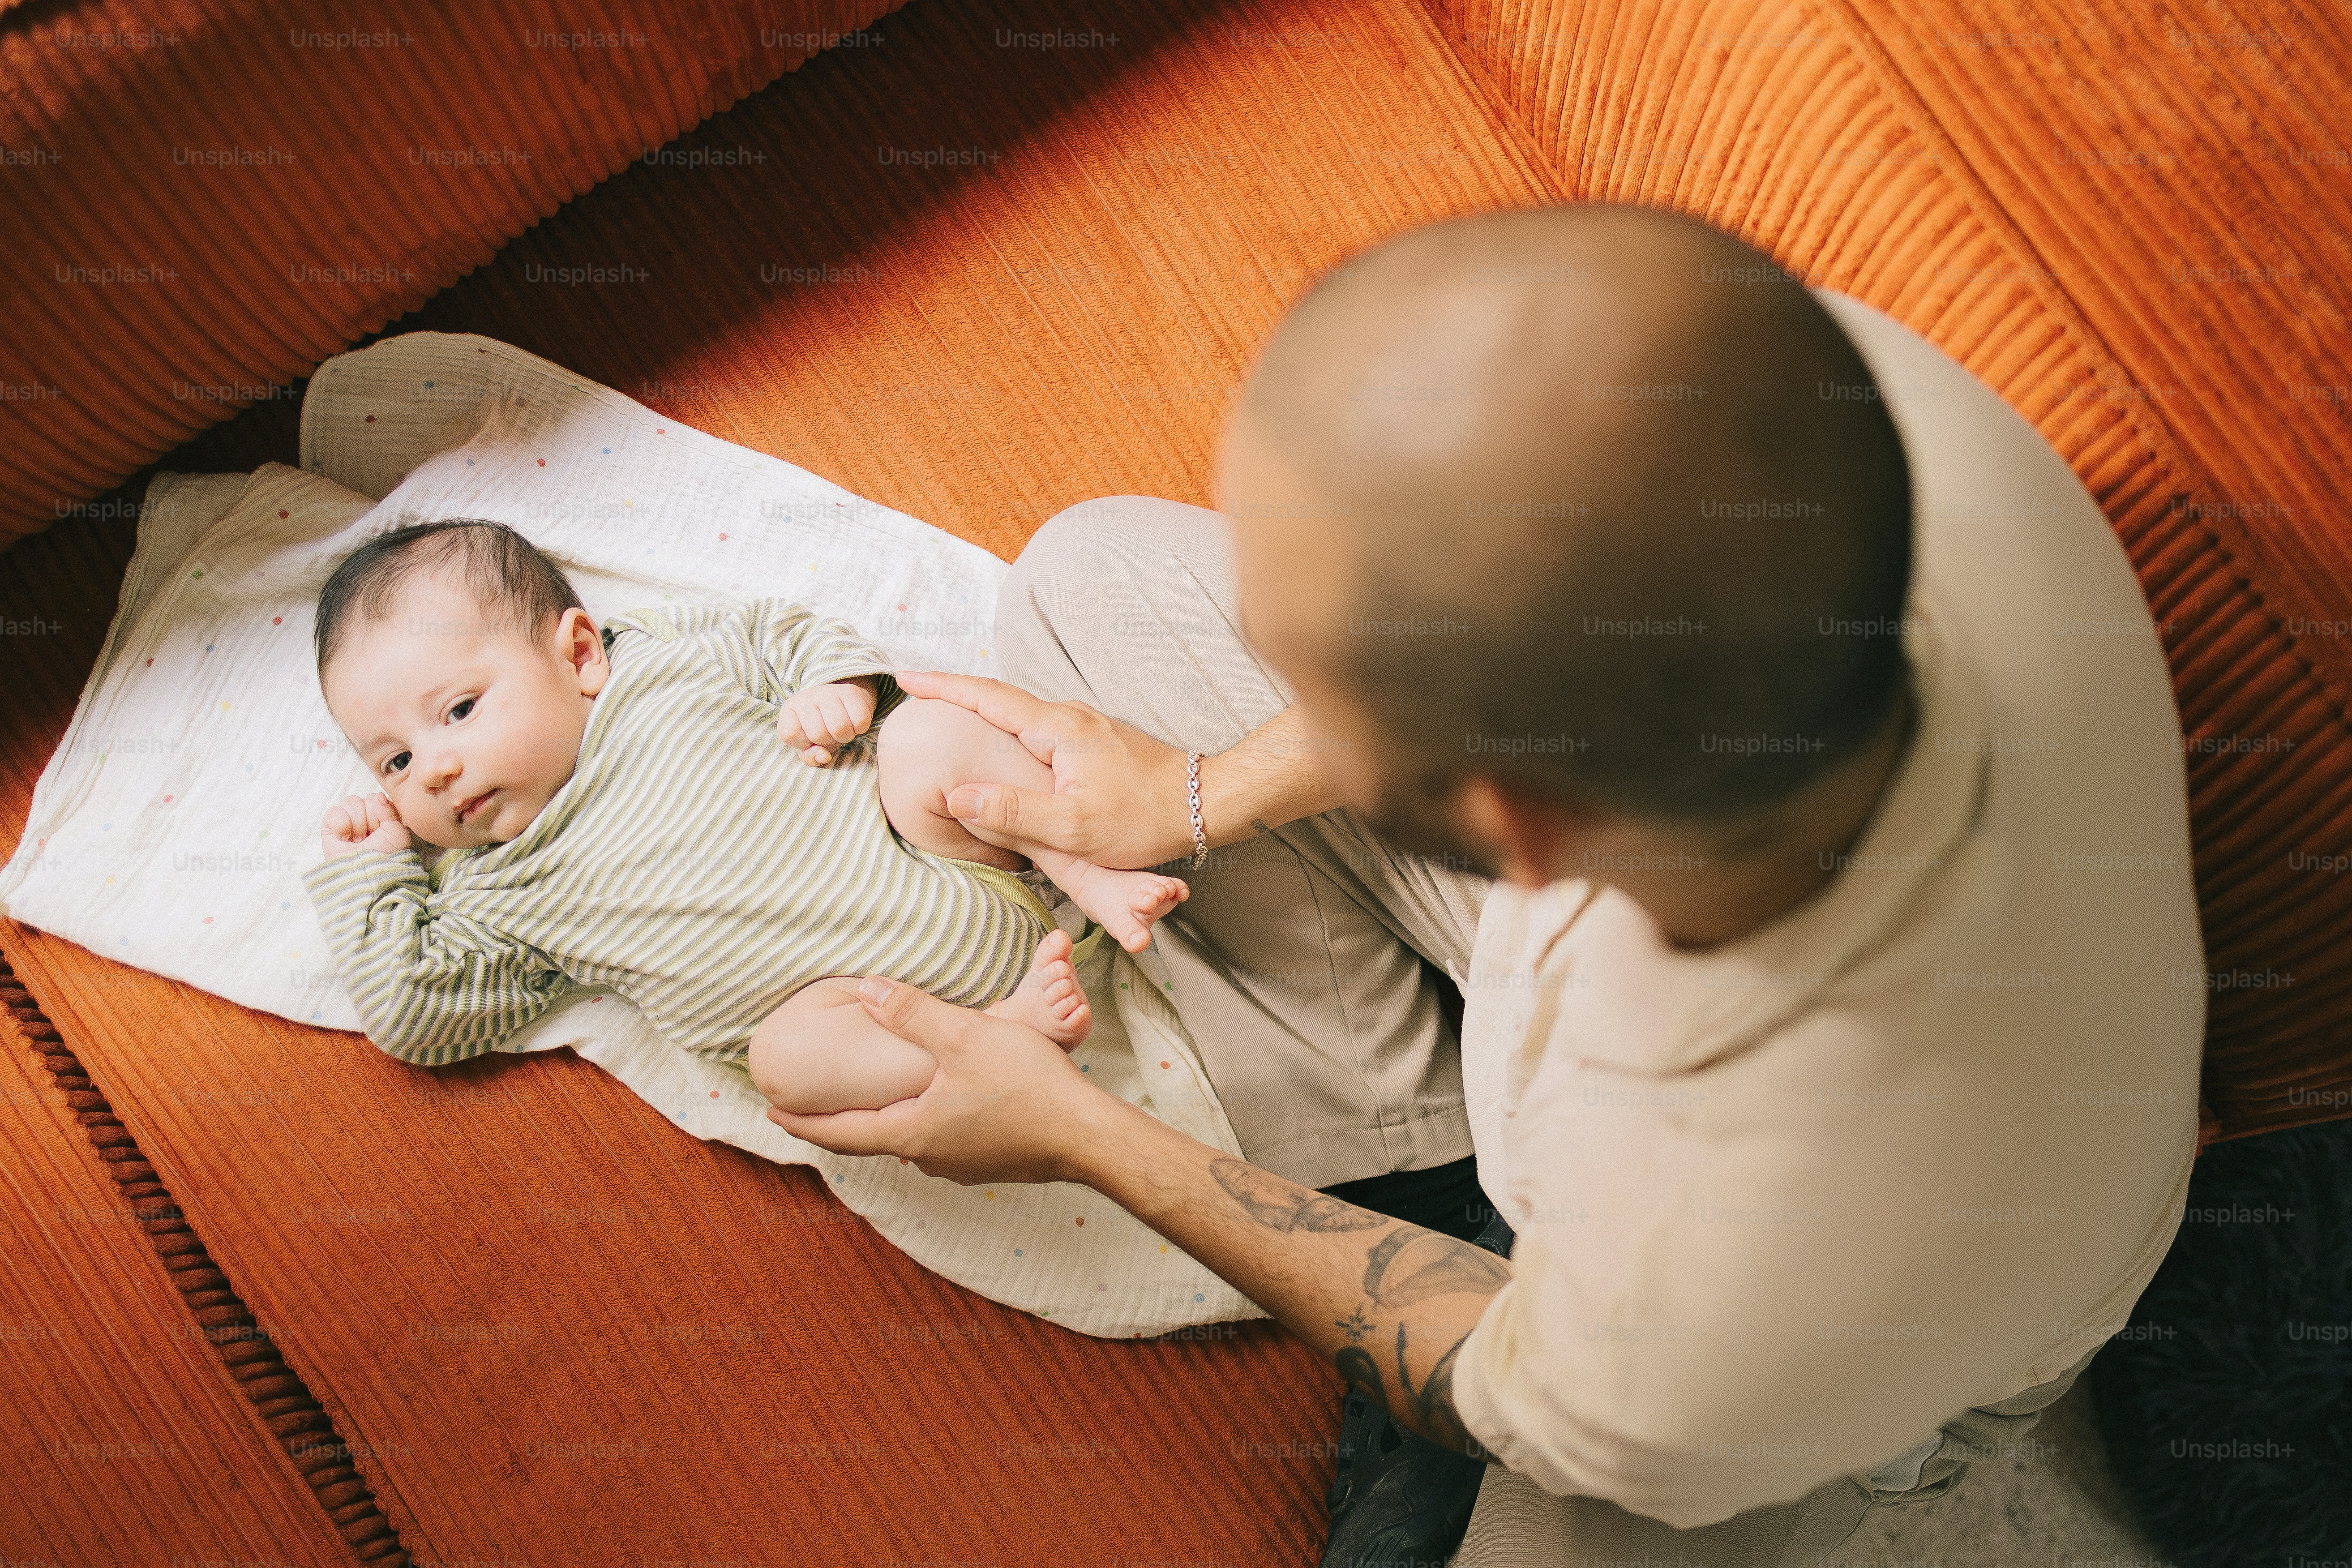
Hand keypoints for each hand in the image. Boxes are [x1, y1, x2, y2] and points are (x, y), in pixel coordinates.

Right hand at [321, 792, 411, 859]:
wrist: (366, 875)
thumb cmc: (385, 857)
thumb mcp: (398, 833)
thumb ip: (391, 810)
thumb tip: (379, 796)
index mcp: (382, 817)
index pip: (380, 798)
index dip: (383, 812)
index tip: (383, 829)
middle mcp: (365, 818)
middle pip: (366, 799)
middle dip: (371, 819)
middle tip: (370, 837)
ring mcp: (347, 822)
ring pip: (351, 802)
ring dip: (358, 823)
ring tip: (359, 840)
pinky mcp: (329, 828)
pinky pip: (334, 811)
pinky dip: (342, 824)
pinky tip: (345, 838)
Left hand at [765, 974, 1118, 1185]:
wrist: (1089, 1134)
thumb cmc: (1028, 1086)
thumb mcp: (963, 1038)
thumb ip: (912, 1014)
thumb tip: (866, 991)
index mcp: (912, 1132)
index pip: (840, 1132)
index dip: (803, 1121)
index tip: (772, 1113)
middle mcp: (930, 1158)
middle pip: (872, 1137)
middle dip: (842, 1120)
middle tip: (814, 1105)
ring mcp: (962, 1164)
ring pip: (912, 1138)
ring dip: (889, 1117)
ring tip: (878, 1094)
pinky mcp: (990, 1161)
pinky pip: (944, 1139)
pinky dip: (926, 1119)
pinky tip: (938, 1099)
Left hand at [778, 677, 877, 765]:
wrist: (842, 704)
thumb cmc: (822, 727)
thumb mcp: (809, 745)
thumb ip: (810, 757)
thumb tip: (824, 756)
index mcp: (790, 709)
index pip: (789, 735)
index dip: (803, 745)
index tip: (810, 740)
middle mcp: (806, 697)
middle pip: (818, 734)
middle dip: (828, 742)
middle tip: (830, 735)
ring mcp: (828, 692)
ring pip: (839, 727)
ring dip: (845, 737)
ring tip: (842, 730)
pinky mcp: (850, 691)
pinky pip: (859, 720)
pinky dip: (860, 729)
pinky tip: (854, 723)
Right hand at [891, 670, 1193, 866]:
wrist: (1204, 804)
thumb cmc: (1143, 819)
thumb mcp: (1073, 828)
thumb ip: (1014, 812)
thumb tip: (958, 795)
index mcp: (1058, 729)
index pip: (988, 697)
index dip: (944, 688)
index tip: (906, 679)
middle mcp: (1069, 717)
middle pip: (1001, 700)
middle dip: (956, 696)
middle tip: (917, 696)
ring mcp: (1085, 728)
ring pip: (1022, 717)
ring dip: (985, 716)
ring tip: (950, 721)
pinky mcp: (1096, 742)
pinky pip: (1041, 731)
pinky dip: (1012, 733)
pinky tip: (1005, 749)